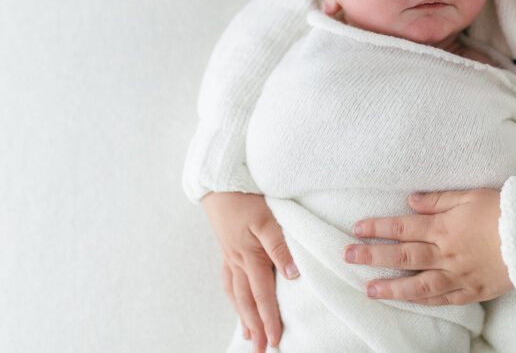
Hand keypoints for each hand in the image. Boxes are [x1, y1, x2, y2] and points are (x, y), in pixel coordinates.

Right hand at [201, 191, 298, 351]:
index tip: (276, 339)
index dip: (270, 319)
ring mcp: (230, 256)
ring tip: (248, 336)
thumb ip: (281, 247)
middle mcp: (238, 261)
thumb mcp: (268, 219)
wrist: (220, 182)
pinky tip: (237, 302)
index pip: (263, 296)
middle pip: (247, 301)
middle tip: (262, 350)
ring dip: (243, 316)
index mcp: (250, 257)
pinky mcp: (228, 249)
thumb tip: (293, 275)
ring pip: (236, 294)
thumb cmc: (247, 198)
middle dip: (255, 327)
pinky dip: (233, 297)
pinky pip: (229, 281)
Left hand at [344, 188, 512, 305]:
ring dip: (391, 288)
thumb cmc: (504, 211)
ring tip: (370, 289)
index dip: (378, 228)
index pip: (403, 228)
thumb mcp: (470, 195)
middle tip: (348, 256)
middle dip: (372, 256)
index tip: (356, 228)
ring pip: (418, 285)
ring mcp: (458, 276)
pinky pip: (444, 299)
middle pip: (403, 257)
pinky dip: (425, 302)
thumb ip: (438, 200)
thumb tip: (411, 201)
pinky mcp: (473, 290)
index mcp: (444, 228)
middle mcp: (446, 254)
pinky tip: (410, 301)